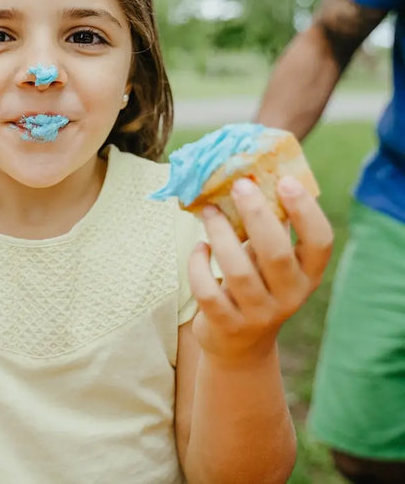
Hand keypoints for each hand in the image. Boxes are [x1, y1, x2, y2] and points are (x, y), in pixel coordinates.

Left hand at [188, 176, 332, 364]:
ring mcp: (259, 314)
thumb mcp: (270, 260)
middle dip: (256, 215)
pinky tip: (199, 249)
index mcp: (308, 274)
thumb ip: (268, 227)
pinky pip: (208, 292)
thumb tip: (250, 176)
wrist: (238, 343)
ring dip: (220, 235)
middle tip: (238, 185)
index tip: (286, 181)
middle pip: (276, 253)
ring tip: (208, 212)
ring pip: (238, 271)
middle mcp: (290, 296)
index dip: (306, 211)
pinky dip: (199, 265)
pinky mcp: (227, 325)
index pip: (320, 243)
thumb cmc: (256, 284)